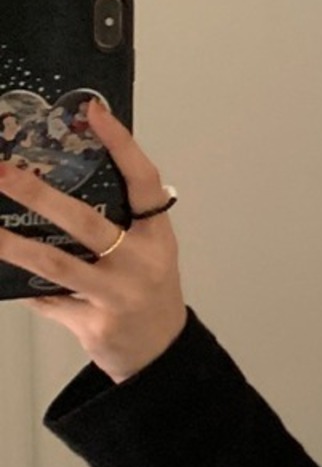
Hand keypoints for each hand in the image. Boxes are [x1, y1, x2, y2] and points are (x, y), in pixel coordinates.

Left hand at [0, 98, 187, 382]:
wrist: (160, 353)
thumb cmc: (147, 293)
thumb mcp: (146, 253)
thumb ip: (117, 223)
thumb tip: (59, 183)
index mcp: (157, 236)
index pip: (143, 182)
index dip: (121, 146)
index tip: (94, 113)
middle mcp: (141, 262)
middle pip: (85, 221)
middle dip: (37, 194)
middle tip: (1, 170)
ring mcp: (118, 294)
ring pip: (56, 264)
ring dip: (13, 246)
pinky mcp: (95, 323)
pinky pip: (48, 300)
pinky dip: (26, 287)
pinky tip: (7, 278)